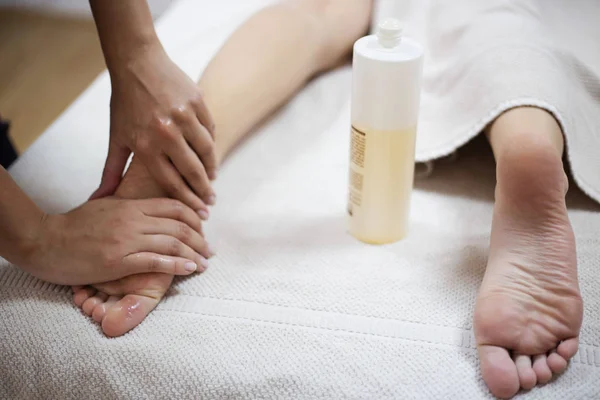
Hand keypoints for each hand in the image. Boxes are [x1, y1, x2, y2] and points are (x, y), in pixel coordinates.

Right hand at [20, 198, 211, 285]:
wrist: (44, 241)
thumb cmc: (73, 226)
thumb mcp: (106, 207)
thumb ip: (129, 208)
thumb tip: (148, 211)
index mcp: (130, 205)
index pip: (173, 206)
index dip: (194, 216)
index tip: (205, 226)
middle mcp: (132, 219)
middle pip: (179, 225)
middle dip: (200, 239)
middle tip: (210, 250)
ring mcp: (126, 240)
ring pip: (172, 243)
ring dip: (194, 254)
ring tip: (205, 263)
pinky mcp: (117, 261)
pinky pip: (156, 261)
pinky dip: (177, 265)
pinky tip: (190, 268)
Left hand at [91, 44, 216, 214]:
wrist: (136, 63)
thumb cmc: (124, 103)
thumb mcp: (117, 138)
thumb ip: (112, 171)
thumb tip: (99, 198)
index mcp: (146, 146)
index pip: (172, 182)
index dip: (188, 200)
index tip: (200, 213)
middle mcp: (166, 133)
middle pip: (193, 170)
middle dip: (204, 190)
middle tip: (211, 202)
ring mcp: (183, 116)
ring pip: (206, 150)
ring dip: (212, 167)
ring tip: (213, 178)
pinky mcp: (196, 102)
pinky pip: (209, 128)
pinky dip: (210, 141)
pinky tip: (209, 151)